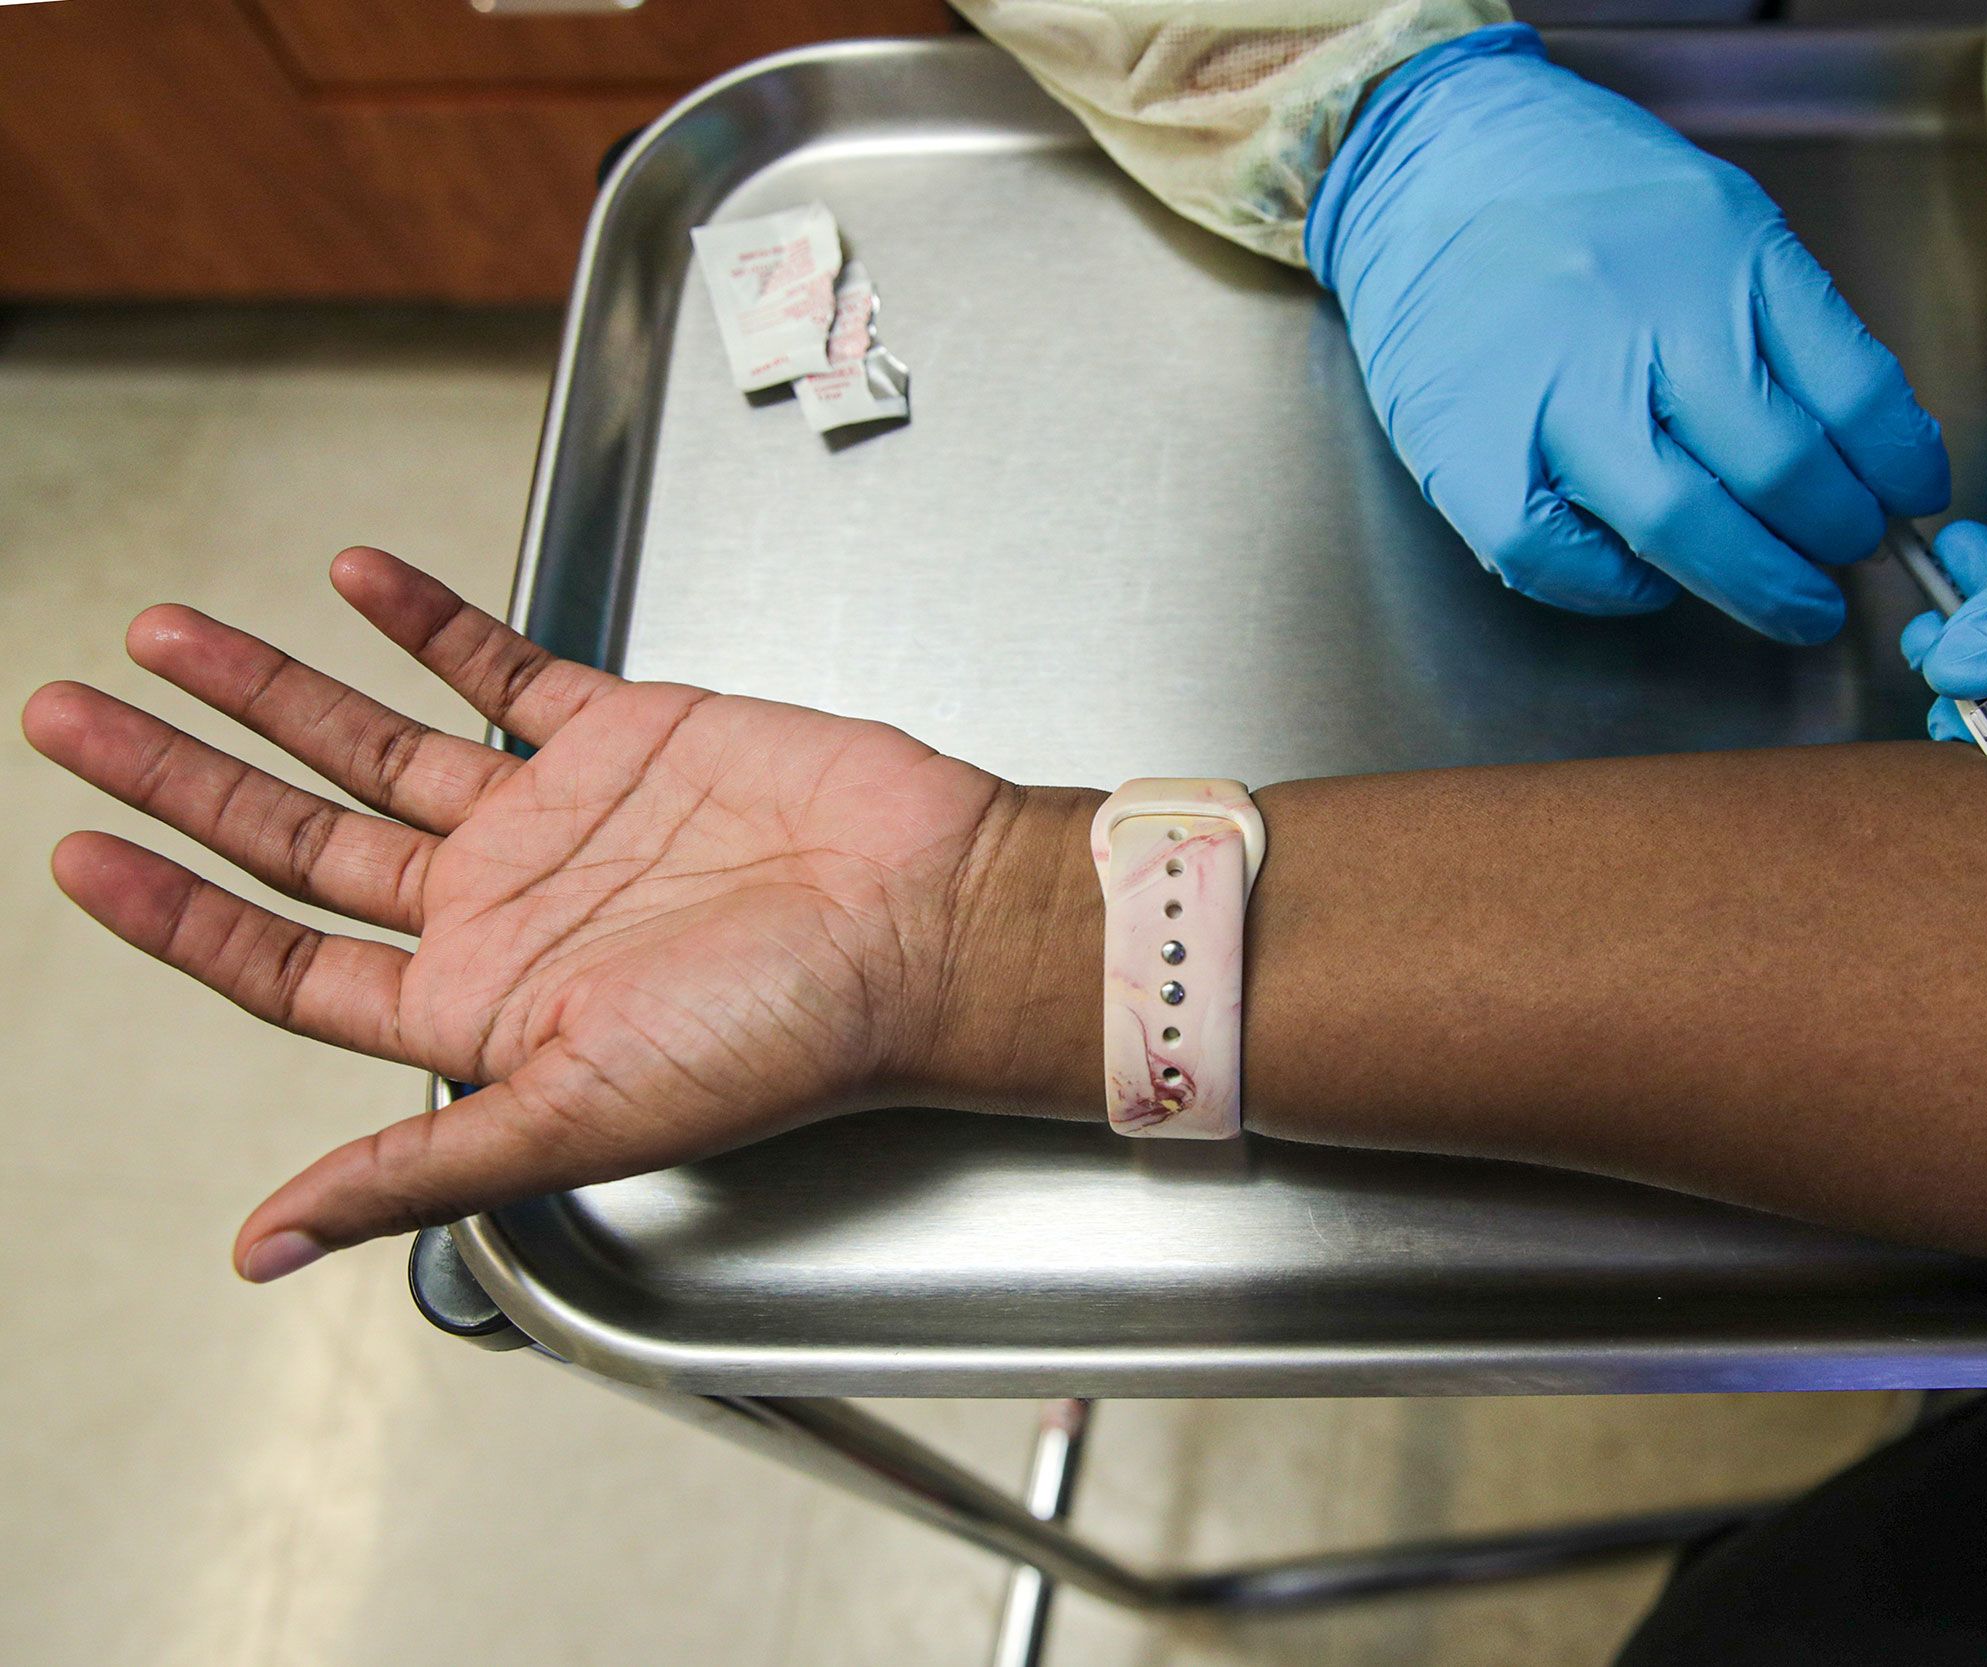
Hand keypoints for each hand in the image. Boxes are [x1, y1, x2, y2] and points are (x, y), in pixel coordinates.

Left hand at [22, 549, 1017, 1279]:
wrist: (926, 921)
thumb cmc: (788, 1036)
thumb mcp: (580, 1114)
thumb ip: (414, 1168)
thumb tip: (262, 1249)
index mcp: (479, 1008)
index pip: (284, 963)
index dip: (177, 914)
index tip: (81, 854)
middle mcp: (502, 910)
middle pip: (301, 840)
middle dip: (182, 778)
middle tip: (70, 718)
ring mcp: (557, 816)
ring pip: (377, 743)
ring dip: (274, 689)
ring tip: (169, 637)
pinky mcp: (624, 734)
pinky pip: (500, 668)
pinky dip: (427, 622)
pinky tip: (356, 582)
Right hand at [1304, 24, 1948, 633]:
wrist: (1428, 164)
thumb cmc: (1583, 198)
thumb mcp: (1717, 216)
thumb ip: (1789, 323)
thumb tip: (1870, 456)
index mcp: (1725, 251)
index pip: (1854, 391)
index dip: (1899, 470)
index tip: (1906, 501)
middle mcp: (1642, 319)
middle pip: (1780, 471)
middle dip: (1838, 539)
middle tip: (1848, 561)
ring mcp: (1550, 390)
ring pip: (1679, 525)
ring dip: (1757, 585)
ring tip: (1790, 600)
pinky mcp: (1468, 452)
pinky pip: (1558, 559)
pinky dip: (1616, 590)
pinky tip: (1644, 575)